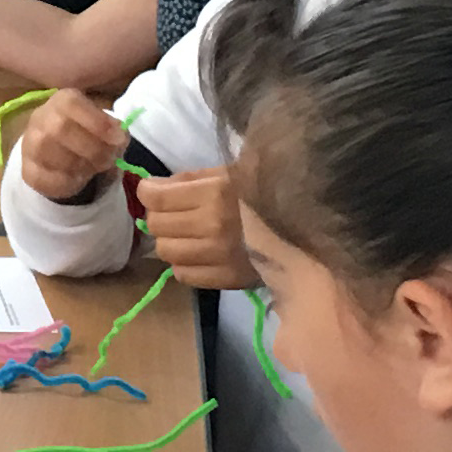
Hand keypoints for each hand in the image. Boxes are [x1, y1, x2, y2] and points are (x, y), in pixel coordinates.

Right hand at [15, 87, 125, 201]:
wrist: (62, 151)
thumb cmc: (89, 132)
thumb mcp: (106, 125)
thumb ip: (114, 129)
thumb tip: (118, 137)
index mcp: (62, 101)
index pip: (72, 104)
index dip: (97, 122)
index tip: (118, 139)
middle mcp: (40, 118)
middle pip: (60, 129)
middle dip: (91, 148)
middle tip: (109, 160)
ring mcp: (30, 144)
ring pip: (52, 156)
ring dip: (81, 167)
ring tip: (94, 167)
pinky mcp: (27, 170)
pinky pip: (47, 179)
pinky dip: (69, 182)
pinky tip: (78, 178)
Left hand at [139, 166, 258, 289]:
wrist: (303, 227)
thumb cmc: (263, 193)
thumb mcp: (228, 172)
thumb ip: (189, 179)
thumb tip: (154, 187)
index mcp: (214, 193)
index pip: (156, 197)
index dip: (147, 192)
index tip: (152, 190)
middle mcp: (211, 226)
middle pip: (157, 225)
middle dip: (159, 215)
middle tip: (172, 212)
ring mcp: (217, 256)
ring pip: (166, 252)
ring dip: (170, 241)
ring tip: (184, 234)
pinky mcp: (225, 279)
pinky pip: (183, 275)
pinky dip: (183, 264)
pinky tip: (196, 253)